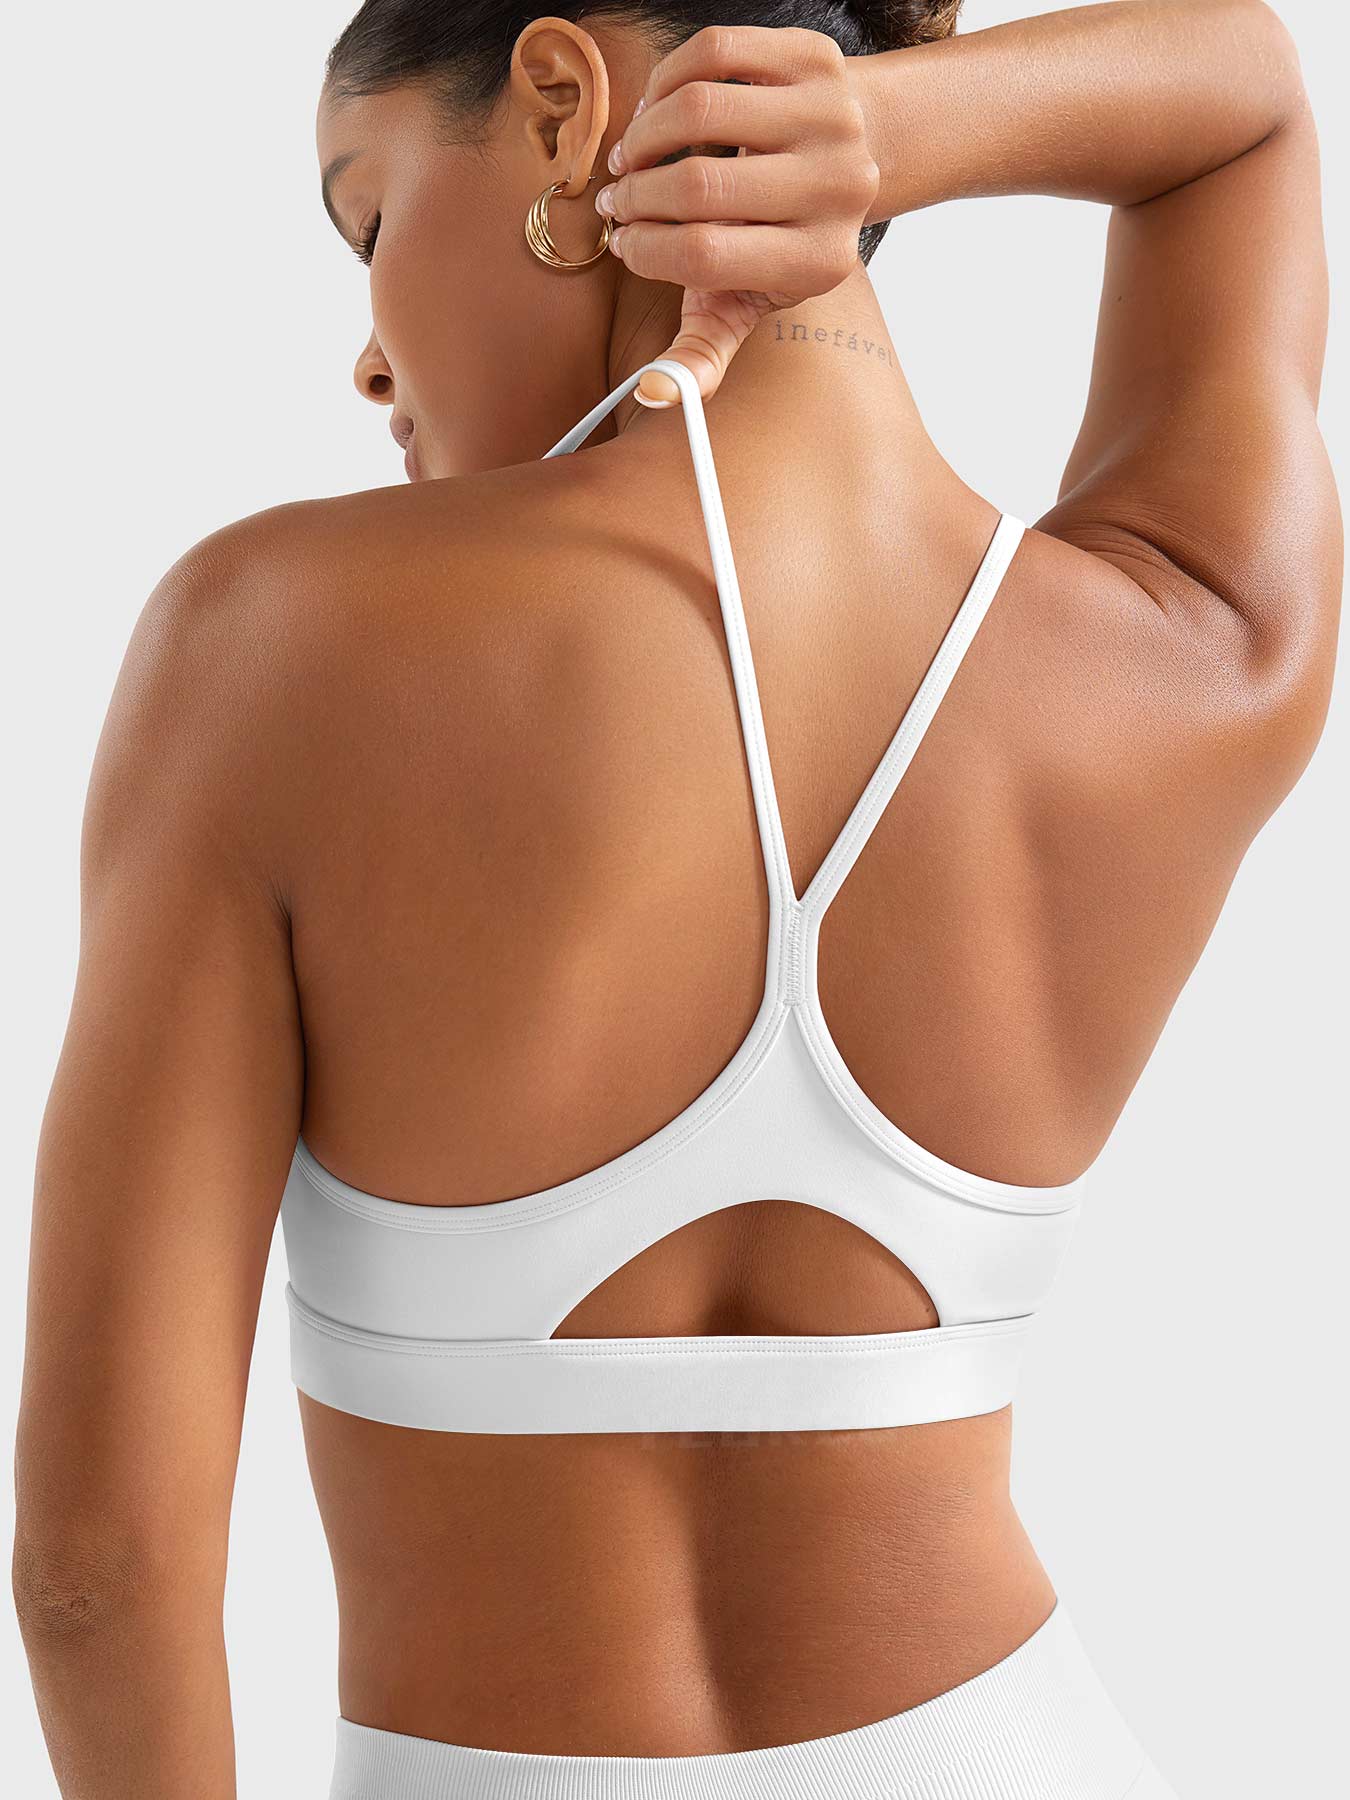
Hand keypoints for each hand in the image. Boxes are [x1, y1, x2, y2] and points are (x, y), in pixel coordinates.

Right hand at [595, 26, 879, 406]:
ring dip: (642, 135)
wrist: (861, 149)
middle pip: (697, 187)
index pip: (703, 256)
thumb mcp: (753, 298)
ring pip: (699, 112)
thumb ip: (707, 347)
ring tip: (629, 157)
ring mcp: (831, 118)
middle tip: (617, 200)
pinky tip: (658, 109)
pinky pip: (713, 54)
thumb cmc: (784, 233)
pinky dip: (667, 81)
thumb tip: (657, 394)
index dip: (645, 247)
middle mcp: (836, 189)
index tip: (624, 241)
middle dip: (636, 194)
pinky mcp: (817, 59)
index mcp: (819, 262)